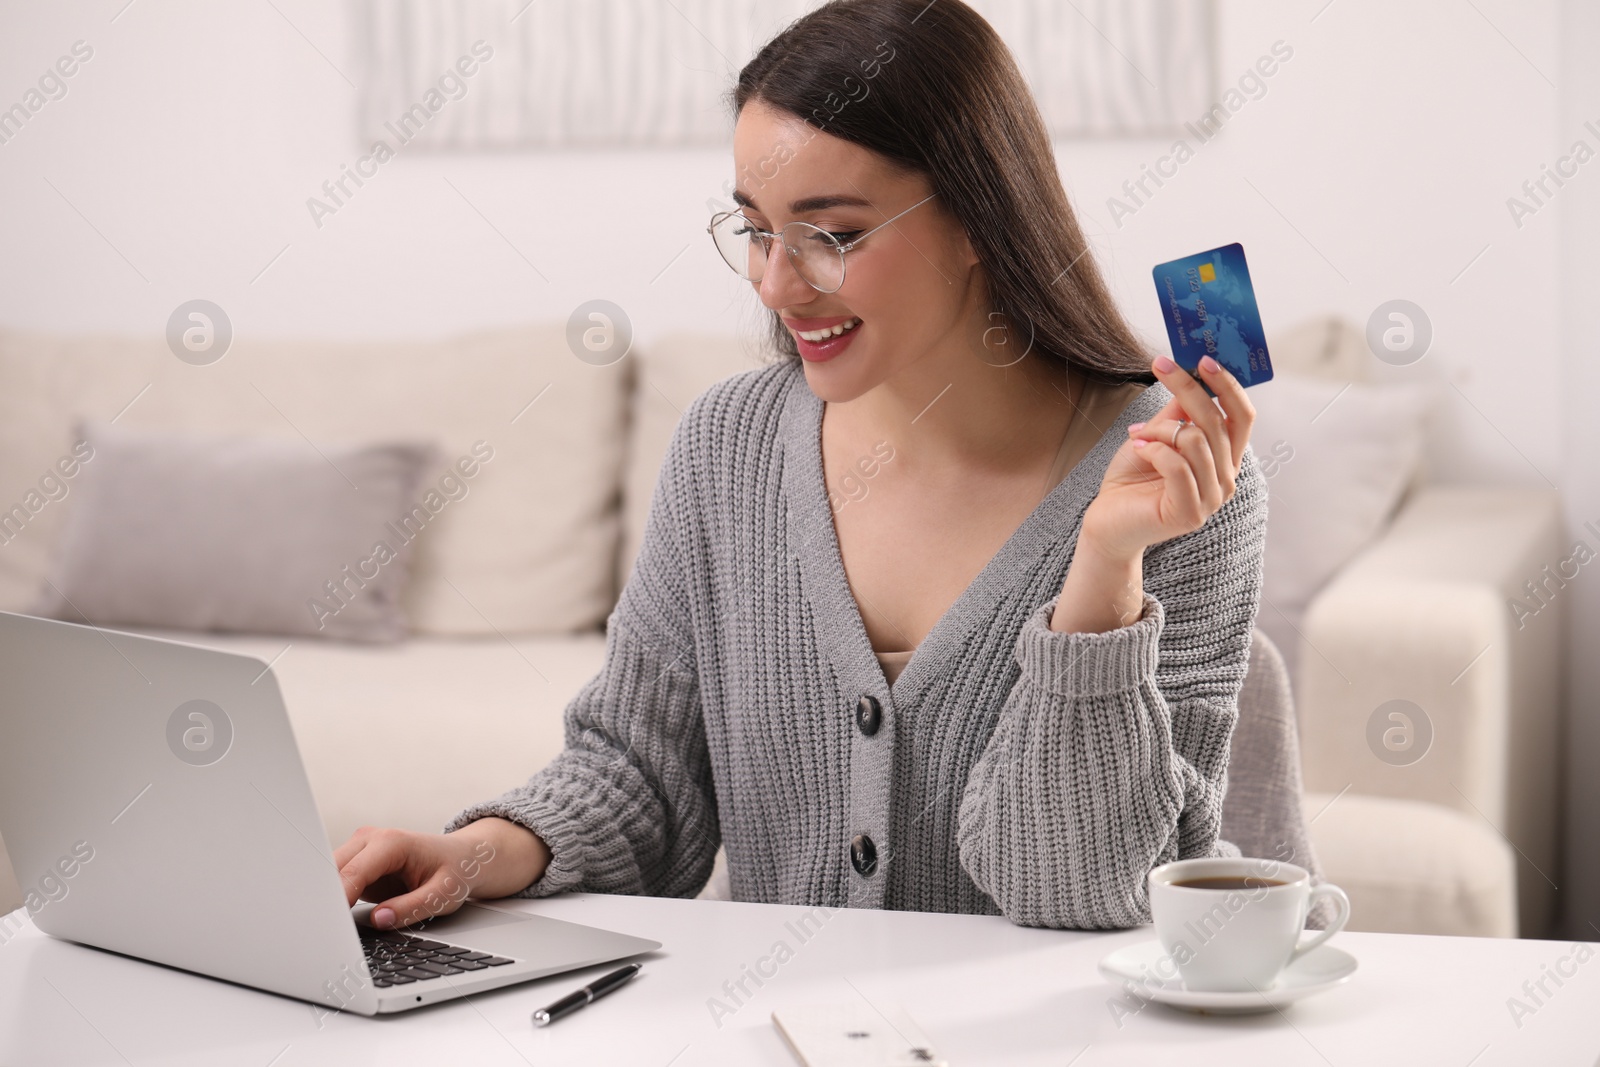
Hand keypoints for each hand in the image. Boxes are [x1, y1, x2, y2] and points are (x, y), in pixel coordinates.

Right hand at [334, 817, 549, 928]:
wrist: (463, 858)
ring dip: (326, 901)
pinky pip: (336, 883)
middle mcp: (370, 840)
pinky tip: (334, 921)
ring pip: (328, 877)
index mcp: (391, 842)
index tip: (329, 925)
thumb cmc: (456, 871)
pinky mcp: (357, 864)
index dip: (338, 899)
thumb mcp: (443, 894)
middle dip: (325, 900)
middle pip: (332, 872)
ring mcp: (360, 850)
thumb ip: (411, 907)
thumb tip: (380, 920)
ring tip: (326, 931)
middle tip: (321, 933)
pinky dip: (333, 901)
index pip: (353, 872)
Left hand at [1082, 354, 1255, 561]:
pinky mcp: (1188, 513)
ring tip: (1138, 434)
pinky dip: (1152, 449)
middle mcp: (1225, 480)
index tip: (1204, 359)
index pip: (1242, 417)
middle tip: (1161, 365)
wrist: (1107, 521)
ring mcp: (1210, 499)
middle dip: (1188, 388)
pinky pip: (1176, 465)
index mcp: (1225, 460)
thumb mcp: (1156, 435)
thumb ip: (1179, 412)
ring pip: (1195, 441)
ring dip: (1160, 429)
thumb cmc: (1133, 478)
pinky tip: (1137, 448)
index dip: (1228, 386)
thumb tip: (1193, 373)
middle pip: (1217, 422)